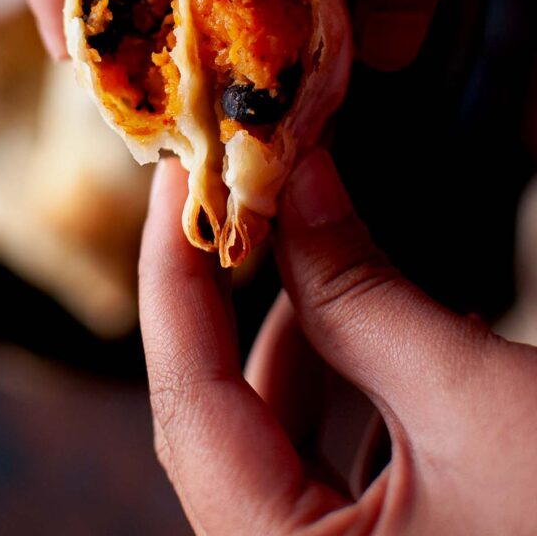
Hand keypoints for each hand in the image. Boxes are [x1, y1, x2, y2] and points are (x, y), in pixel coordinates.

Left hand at [139, 152, 536, 534]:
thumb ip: (364, 296)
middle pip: (225, 421)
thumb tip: (298, 184)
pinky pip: (334, 465)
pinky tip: (379, 325)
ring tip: (310, 243)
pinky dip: (349, 387)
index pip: (186, 406)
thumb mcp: (475, 406)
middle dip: (236, 299)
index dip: (170, 279)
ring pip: (280, 440)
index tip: (176, 181)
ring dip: (299, 337)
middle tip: (243, 199)